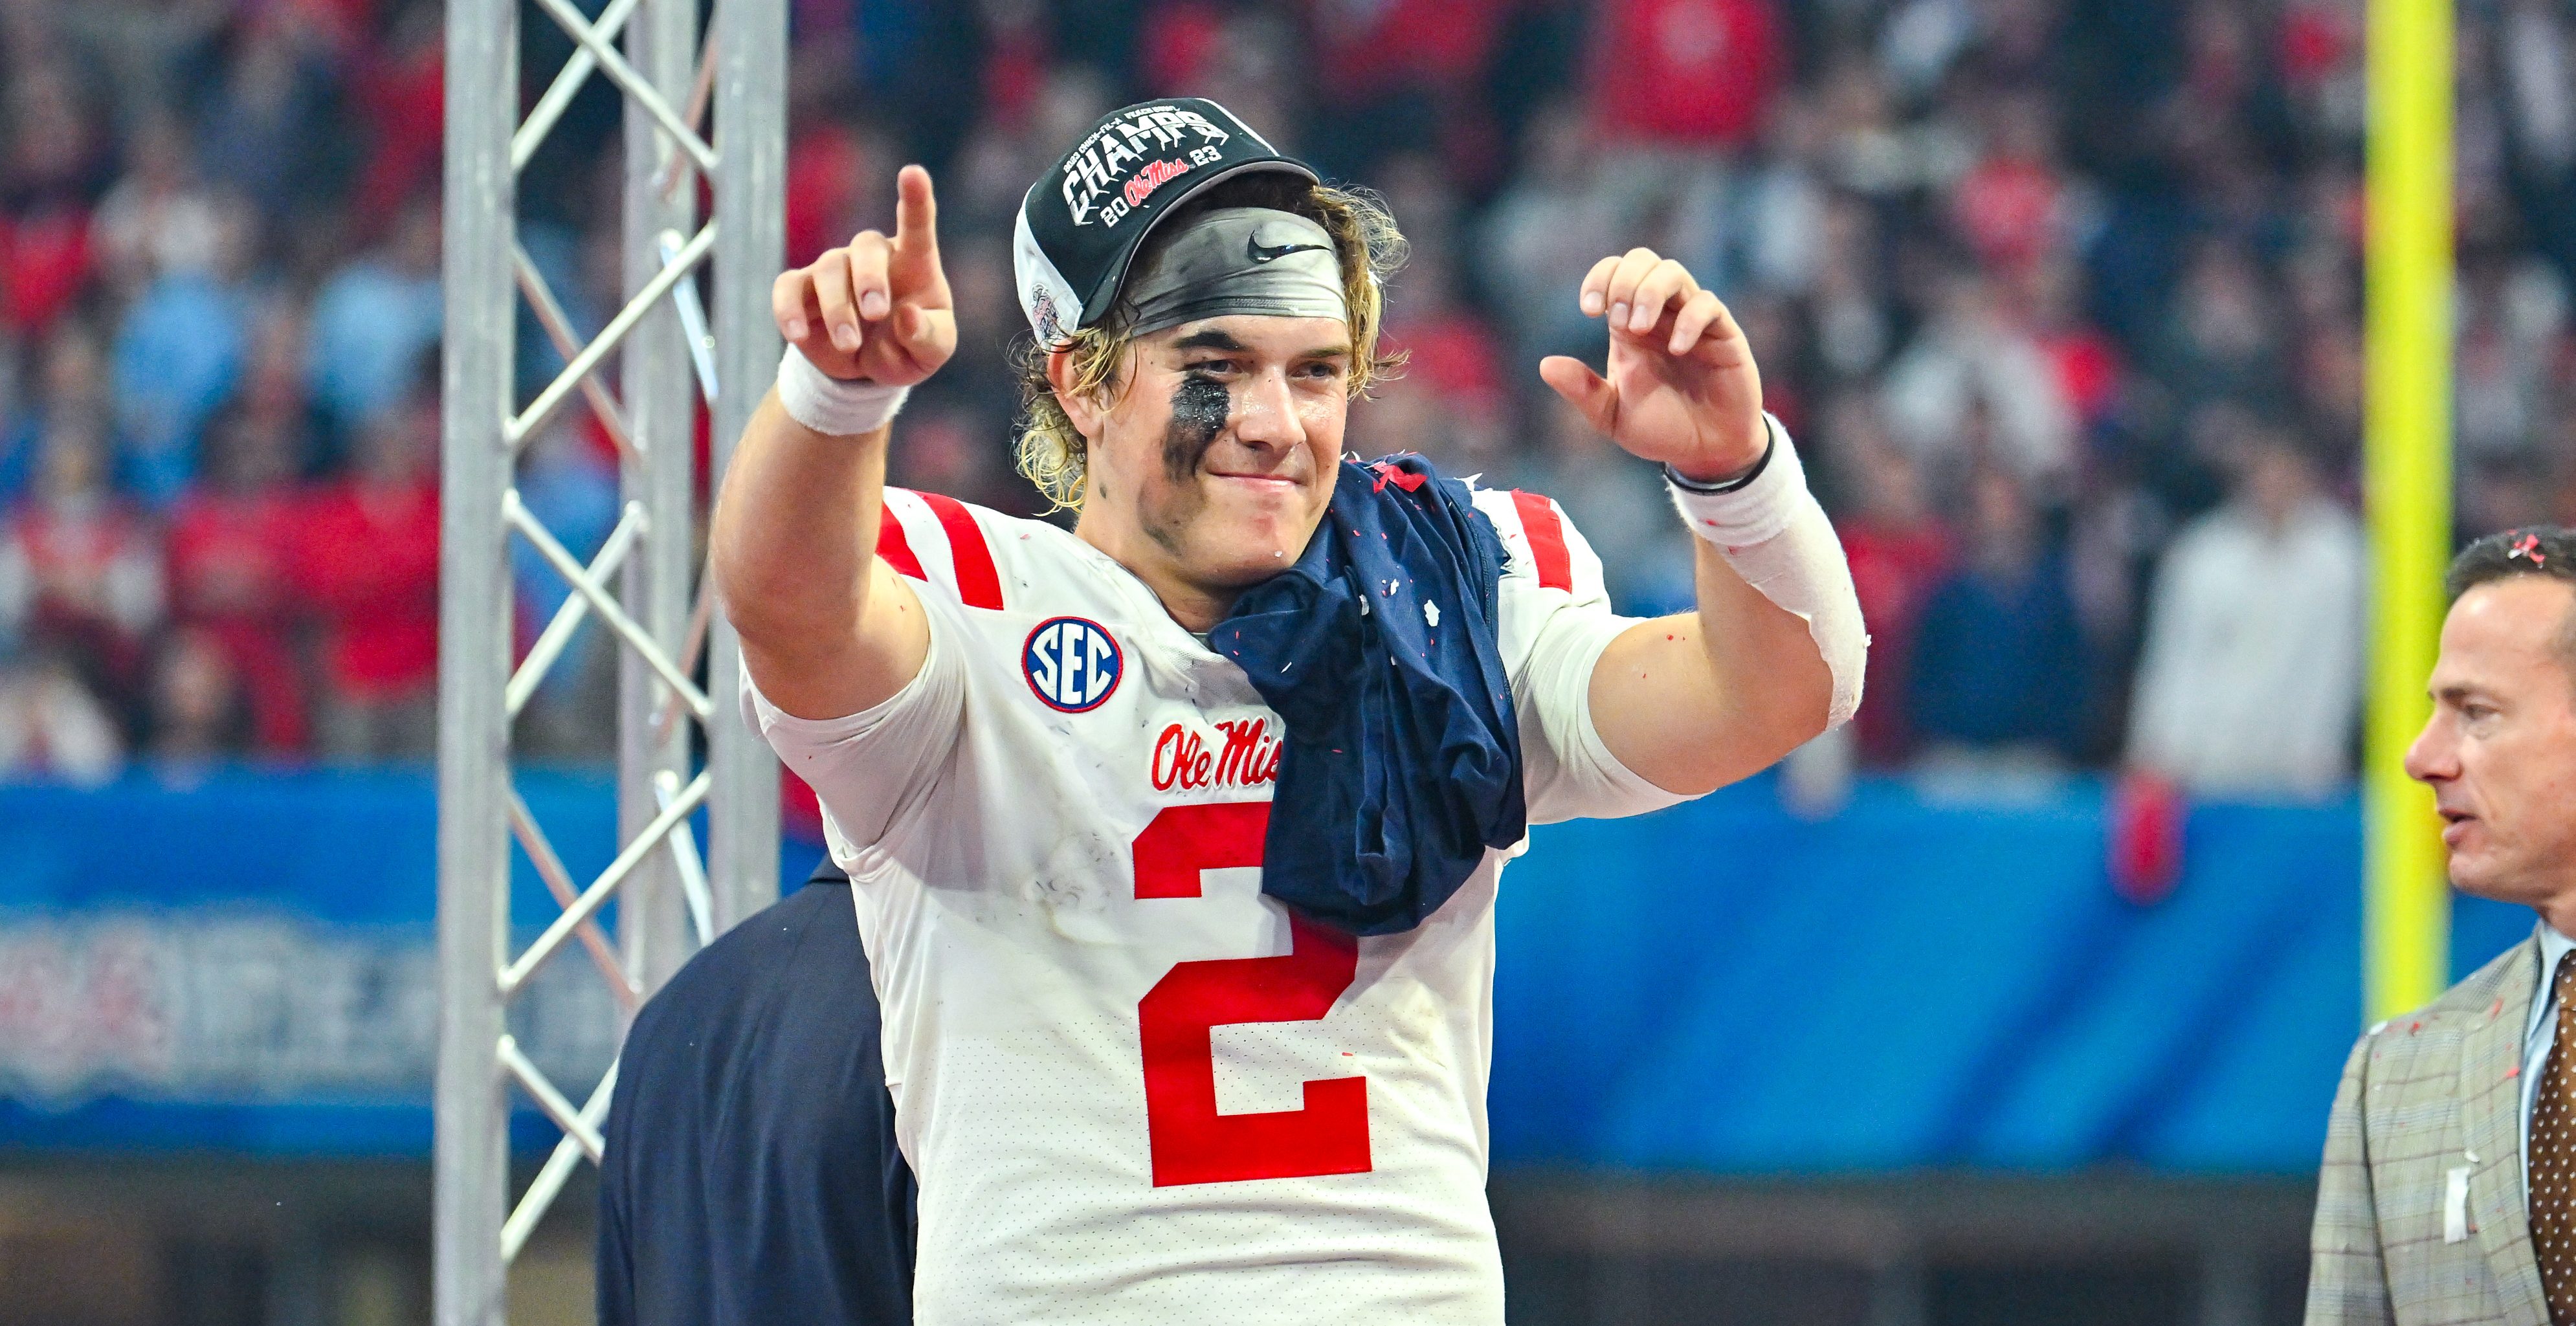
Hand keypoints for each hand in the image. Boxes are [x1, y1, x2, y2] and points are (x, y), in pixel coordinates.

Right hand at [771, 165, 954, 386]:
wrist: (867, 368)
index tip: (913, 172)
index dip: (915, 197)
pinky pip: (787, 287)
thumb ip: (927, 336)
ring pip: (827, 270)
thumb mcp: (931, 353)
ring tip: (849, 345)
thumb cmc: (908, 347)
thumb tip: (907, 314)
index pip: (916, 224)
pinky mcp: (801, 290)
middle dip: (869, 280)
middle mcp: (871, 257)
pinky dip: (789, 310)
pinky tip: (798, 335)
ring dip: (837, 310)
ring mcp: (833, 269)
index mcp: (913, 262)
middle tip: (876, 315)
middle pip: (865, 246)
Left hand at [1539, 248, 1764, 482]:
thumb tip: (1545, 365)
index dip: (1600, 279)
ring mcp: (1692, 321)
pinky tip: (1677, 350)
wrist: (1705, 451)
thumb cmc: (1660, 428)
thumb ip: (1583, 390)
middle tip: (1619, 321)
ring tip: (1639, 328)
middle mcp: (1660, 315)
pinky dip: (1689, 320)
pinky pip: (1708, 305)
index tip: (1590, 310)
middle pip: (1642, 260)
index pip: (1614, 273)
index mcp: (1628, 326)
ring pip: (1673, 272)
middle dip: (1624, 281)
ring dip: (1650, 291)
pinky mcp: (1723, 335)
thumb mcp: (1612, 415)